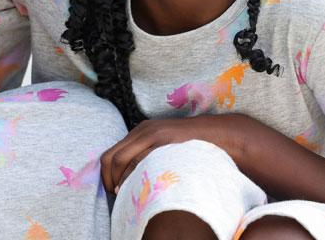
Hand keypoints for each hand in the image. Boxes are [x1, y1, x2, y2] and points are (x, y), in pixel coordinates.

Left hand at [100, 115, 253, 193]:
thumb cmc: (192, 147)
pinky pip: (139, 159)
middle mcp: (141, 130)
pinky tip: (141, 186)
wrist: (218, 136)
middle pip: (111, 157)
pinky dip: (134, 174)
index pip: (111, 154)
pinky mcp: (162, 139)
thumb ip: (148, 154)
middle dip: (109, 179)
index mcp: (140, 132)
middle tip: (115, 194)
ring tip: (126, 193)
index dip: (106, 174)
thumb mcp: (165, 147)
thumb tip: (130, 177)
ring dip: (119, 178)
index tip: (112, 189)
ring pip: (121, 159)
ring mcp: (151, 134)